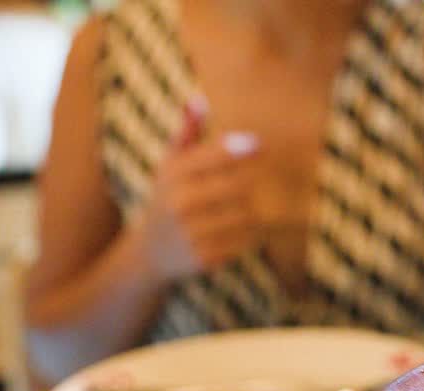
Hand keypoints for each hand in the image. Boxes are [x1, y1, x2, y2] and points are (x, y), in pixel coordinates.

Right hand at [136, 98, 260, 278]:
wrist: (149, 253)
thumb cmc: (167, 198)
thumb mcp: (169, 165)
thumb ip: (186, 133)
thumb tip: (199, 99)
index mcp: (174, 175)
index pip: (214, 156)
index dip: (241, 148)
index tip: (260, 143)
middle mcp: (180, 203)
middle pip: (238, 185)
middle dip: (256, 180)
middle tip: (274, 175)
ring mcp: (191, 232)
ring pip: (246, 214)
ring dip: (259, 208)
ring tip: (262, 203)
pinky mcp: (204, 257)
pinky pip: (244, 240)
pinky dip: (253, 233)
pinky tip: (252, 228)